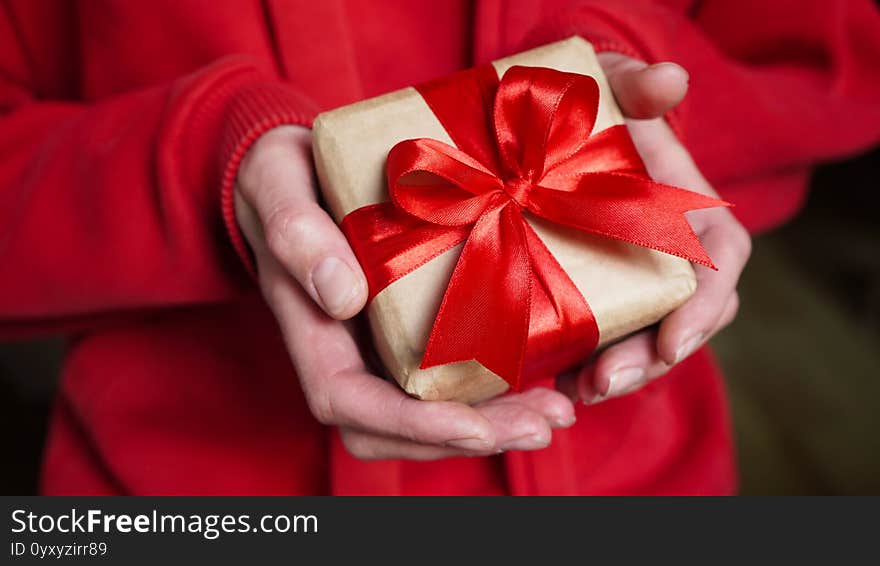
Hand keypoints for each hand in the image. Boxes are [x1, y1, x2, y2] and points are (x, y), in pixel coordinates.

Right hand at [234, 125, 576, 459]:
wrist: (293, 170)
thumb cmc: (280, 176)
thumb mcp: (276, 183)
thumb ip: (296, 234)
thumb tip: (343, 295)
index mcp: (311, 330)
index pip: (350, 403)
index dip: (410, 425)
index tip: (472, 425)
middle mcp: (347, 352)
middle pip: (399, 426)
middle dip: (471, 436)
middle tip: (544, 423)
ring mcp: (378, 347)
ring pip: (429, 412)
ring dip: (493, 423)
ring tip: (556, 412)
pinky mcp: (410, 330)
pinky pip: (447, 377)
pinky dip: (496, 389)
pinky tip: (546, 373)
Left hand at [559, 53, 751, 402]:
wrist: (555, 131)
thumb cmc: (596, 109)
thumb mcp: (613, 89)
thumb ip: (639, 86)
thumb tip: (669, 81)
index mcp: (695, 216)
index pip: (718, 269)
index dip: (701, 310)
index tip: (672, 342)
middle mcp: (672, 260)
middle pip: (680, 323)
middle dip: (648, 359)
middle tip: (604, 383)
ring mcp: (636, 285)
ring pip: (640, 343)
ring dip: (612, 374)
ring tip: (573, 393)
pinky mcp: (599, 300)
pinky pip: (599, 343)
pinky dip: (577, 367)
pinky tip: (547, 384)